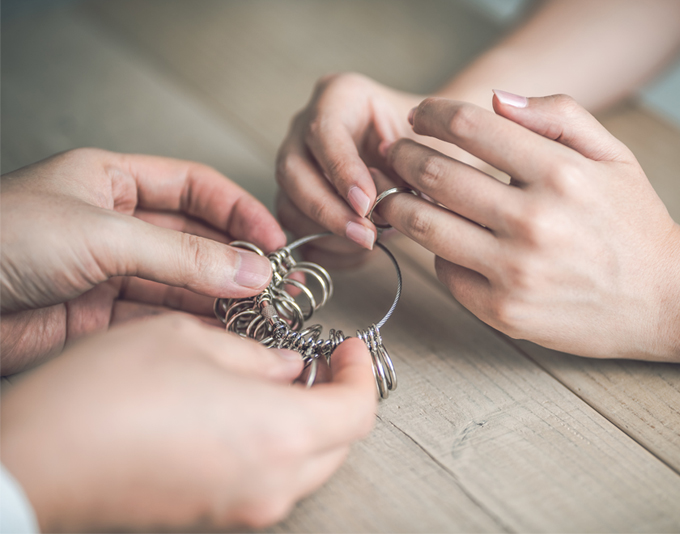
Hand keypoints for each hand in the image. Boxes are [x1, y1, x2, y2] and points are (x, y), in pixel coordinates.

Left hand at [0, 148, 285, 373]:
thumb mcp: (102, 234)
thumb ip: (182, 256)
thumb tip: (249, 271)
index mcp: (111, 182)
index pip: (192, 188)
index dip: (237, 211)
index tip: (273, 239)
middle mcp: (113, 226)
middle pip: (192, 239)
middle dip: (234, 261)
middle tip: (274, 285)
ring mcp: (107, 273)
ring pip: (179, 283)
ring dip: (219, 298)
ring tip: (260, 313)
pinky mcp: (99, 318)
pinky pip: (158, 319)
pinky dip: (191, 327)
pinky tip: (222, 332)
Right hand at [0, 314, 376, 531]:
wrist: (38, 462)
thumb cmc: (107, 395)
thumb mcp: (189, 340)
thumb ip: (255, 355)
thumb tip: (286, 365)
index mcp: (278, 433)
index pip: (358, 410)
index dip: (361, 372)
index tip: (348, 345)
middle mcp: (271, 481)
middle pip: (340, 442)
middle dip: (340, 395)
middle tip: (320, 358)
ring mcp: (243, 506)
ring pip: (309, 464)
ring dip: (310, 421)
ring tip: (283, 378)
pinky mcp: (214, 513)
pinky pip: (270, 479)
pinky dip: (277, 443)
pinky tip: (246, 409)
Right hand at [275, 72, 423, 263]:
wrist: (424, 153)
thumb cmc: (427, 143)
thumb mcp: (427, 143)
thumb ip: (408, 166)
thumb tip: (381, 206)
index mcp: (340, 96)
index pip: (324, 132)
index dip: (342, 172)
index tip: (367, 203)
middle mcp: (306, 125)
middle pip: (293, 170)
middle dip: (328, 210)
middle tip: (366, 236)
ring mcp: (296, 162)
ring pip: (288, 203)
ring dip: (326, 233)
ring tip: (368, 243)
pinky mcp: (295, 197)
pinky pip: (295, 229)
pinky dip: (324, 247)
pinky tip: (357, 251)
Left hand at [374, 93, 679, 362]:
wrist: (664, 298)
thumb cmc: (633, 222)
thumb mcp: (614, 155)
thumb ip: (559, 116)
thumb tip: (496, 100)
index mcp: (560, 174)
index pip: (469, 127)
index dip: (433, 115)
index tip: (421, 116)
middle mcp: (534, 222)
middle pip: (435, 175)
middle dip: (403, 156)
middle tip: (395, 152)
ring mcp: (515, 272)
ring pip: (425, 226)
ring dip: (400, 204)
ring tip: (397, 195)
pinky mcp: (504, 312)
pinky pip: (445, 273)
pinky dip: (437, 253)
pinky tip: (445, 242)